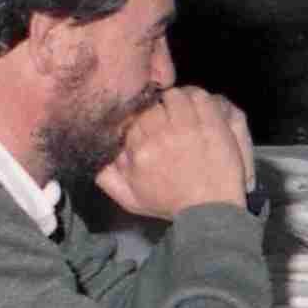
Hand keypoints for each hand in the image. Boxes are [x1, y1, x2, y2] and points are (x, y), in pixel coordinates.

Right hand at [94, 87, 250, 218]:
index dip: (139, 119)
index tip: (148, 125)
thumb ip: (105, 176)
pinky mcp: (211, 125)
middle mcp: (159, 136)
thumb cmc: (169, 205)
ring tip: (182, 112)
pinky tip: (198, 109)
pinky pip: (198, 96)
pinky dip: (197, 99)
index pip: (130, 118)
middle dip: (157, 110)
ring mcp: (187, 129)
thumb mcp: (129, 198)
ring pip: (173, 95)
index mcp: (137, 151)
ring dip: (177, 102)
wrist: (209, 212)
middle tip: (166, 119)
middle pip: (150, 106)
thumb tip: (96, 150)